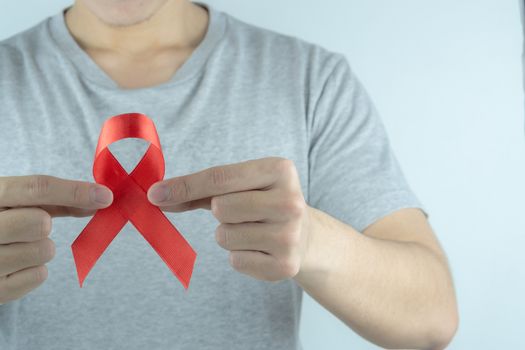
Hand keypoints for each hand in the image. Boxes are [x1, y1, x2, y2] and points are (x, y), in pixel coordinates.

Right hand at [0, 175, 112, 302]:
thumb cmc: (0, 221)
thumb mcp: (16, 202)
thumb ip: (56, 199)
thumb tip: (101, 198)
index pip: (35, 188)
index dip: (75, 191)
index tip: (106, 196)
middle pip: (39, 221)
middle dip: (46, 223)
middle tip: (34, 226)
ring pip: (44, 250)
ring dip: (41, 248)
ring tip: (17, 246)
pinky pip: (39, 276)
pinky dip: (34, 270)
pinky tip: (14, 265)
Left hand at [147, 157, 310, 280]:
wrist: (305, 234)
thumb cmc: (261, 202)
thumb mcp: (239, 186)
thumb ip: (199, 190)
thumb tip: (157, 196)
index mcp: (279, 170)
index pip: (220, 177)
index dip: (184, 186)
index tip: (155, 194)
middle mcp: (290, 201)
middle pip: (221, 207)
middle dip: (220, 211)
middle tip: (240, 212)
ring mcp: (290, 235)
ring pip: (225, 236)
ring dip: (228, 235)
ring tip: (252, 230)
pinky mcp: (285, 265)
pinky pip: (235, 261)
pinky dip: (239, 255)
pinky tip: (259, 248)